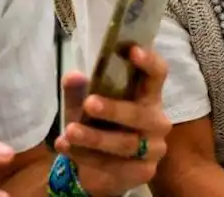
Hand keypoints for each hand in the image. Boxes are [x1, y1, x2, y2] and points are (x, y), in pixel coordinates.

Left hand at [54, 46, 171, 195]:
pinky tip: (66, 148)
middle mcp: (157, 120)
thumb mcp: (88, 107)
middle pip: (142, 114)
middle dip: (115, 109)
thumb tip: (72, 76)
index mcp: (149, 96)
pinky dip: (86, 156)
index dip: (149, 62)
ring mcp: (154, 148)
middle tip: (89, 103)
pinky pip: (114, 165)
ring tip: (69, 131)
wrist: (107, 169)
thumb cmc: (104, 127)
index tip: (132, 51)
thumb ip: (80, 92)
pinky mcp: (143, 172)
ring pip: (127, 143)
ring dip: (96, 137)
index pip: (158, 75)